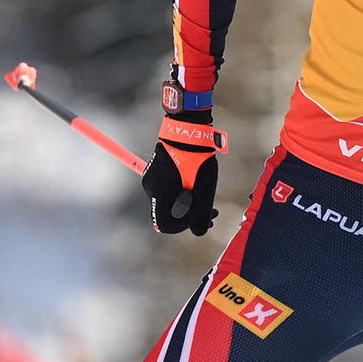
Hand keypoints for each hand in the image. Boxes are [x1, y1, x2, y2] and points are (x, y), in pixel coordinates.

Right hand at [141, 112, 225, 236]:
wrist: (187, 128)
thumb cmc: (197, 158)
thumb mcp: (204, 189)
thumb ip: (201, 213)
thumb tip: (199, 232)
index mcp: (159, 194)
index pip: (164, 225)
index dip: (183, 227)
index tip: (200, 219)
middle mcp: (150, 188)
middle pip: (167, 214)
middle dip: (189, 217)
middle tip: (212, 212)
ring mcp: (151, 178)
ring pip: (168, 202)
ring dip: (187, 205)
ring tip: (206, 196)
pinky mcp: (156, 171)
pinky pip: (167, 190)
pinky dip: (181, 193)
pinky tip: (196, 185)